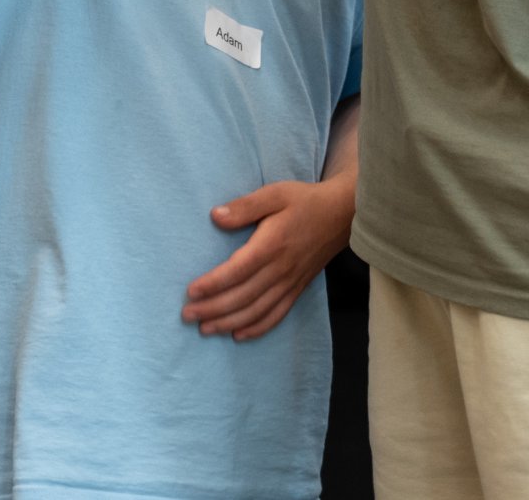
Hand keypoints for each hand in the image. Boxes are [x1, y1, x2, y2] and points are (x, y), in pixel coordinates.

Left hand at [182, 177, 353, 340]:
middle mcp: (281, 269)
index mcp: (272, 245)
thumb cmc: (304, 201)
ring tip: (205, 329)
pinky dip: (257, 328)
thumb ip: (245, 206)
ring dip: (229, 322)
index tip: (190, 292)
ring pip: (257, 311)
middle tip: (187, 316)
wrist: (342, 215)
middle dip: (213, 309)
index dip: (213, 284)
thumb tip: (216, 216)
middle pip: (243, 296)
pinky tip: (238, 334)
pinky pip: (276, 315)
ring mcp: (290, 283)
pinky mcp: (297, 289)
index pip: (238, 271)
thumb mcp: (274, 194)